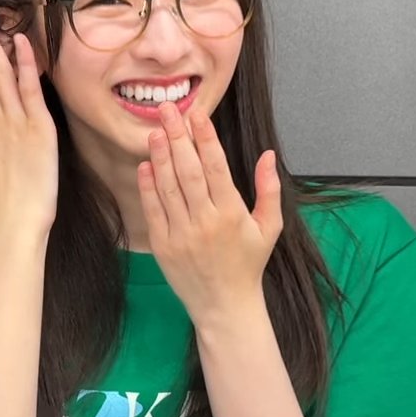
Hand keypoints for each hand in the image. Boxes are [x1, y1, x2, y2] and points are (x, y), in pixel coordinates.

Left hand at [137, 102, 281, 326]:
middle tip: (168, 109)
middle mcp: (206, 222)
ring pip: (168, 188)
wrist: (225, 306)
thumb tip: (268, 154)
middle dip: (178, 137)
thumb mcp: (269, 228)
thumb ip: (269, 189)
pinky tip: (146, 165)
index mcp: (232, 214)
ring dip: (161, 157)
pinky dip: (148, 187)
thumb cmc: (248, 264)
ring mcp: (182, 235)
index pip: (216, 167)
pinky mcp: (163, 246)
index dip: (205, 138)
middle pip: (189, 171)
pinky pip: (154, 210)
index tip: (197, 114)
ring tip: (156, 130)